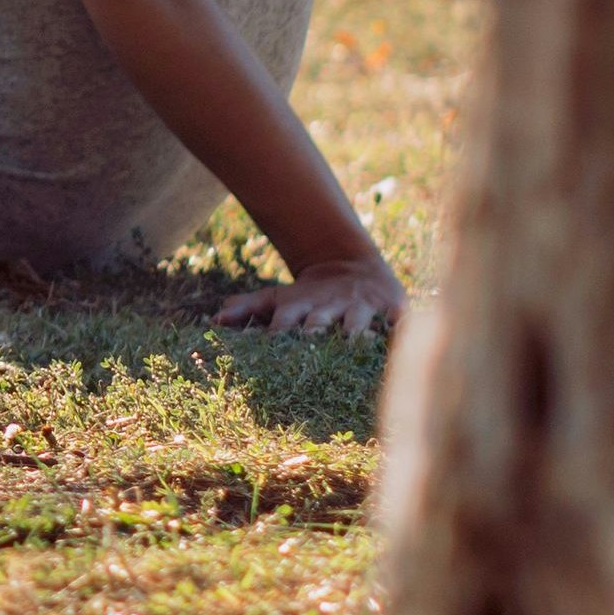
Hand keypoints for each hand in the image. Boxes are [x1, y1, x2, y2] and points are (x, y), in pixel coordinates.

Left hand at [216, 255, 403, 335]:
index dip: (277, 334)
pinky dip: (399, 330)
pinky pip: (398, 321)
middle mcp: (329, 307)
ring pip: (357, 322)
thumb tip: (213, 320)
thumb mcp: (277, 297)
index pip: (285, 322)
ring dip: (355, 332)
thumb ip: (246, 307)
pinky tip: (401, 340)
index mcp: (300, 306)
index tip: (269, 349)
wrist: (352, 265)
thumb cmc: (309, 295)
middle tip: (309, 346)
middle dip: (314, 332)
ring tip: (354, 345)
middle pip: (319, 322)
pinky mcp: (391, 308)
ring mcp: (360, 307)